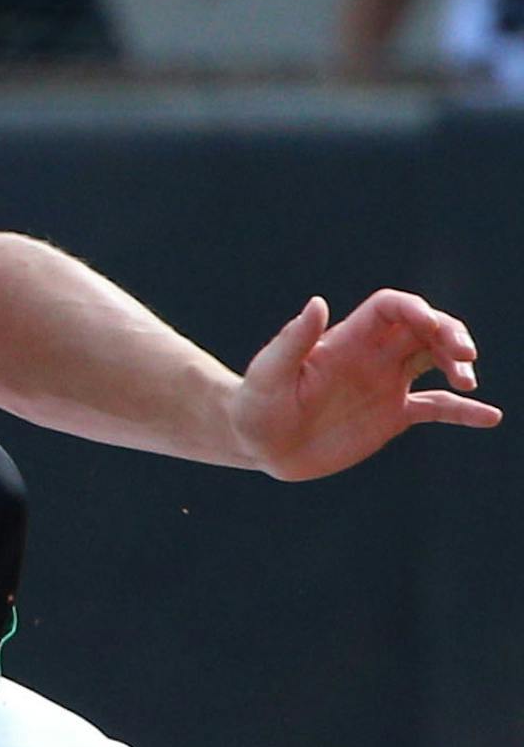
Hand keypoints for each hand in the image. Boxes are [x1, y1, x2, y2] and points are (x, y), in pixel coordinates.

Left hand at [230, 289, 501, 480]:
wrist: (257, 444)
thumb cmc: (256, 405)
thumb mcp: (268, 373)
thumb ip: (292, 340)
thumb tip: (318, 302)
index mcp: (347, 341)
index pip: (392, 309)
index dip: (416, 310)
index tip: (431, 328)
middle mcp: (372, 357)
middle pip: (424, 330)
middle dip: (449, 334)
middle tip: (464, 356)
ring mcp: (385, 385)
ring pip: (435, 362)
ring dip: (458, 365)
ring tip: (468, 381)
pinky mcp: (391, 417)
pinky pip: (436, 408)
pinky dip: (463, 412)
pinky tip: (491, 417)